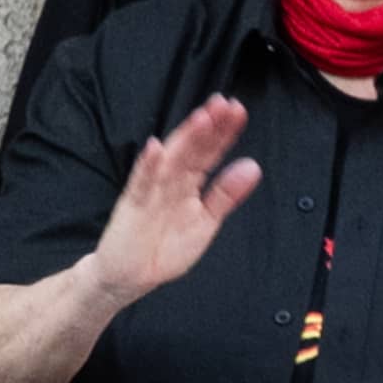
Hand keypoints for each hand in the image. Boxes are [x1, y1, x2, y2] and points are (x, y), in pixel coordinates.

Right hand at [90, 96, 256, 309]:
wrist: (129, 277)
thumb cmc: (163, 249)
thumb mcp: (205, 223)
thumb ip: (226, 195)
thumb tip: (252, 167)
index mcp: (189, 184)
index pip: (209, 153)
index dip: (224, 134)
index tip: (238, 112)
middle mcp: (171, 181)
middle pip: (191, 149)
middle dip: (207, 127)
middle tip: (223, 105)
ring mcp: (150, 191)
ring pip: (170, 160)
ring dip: (184, 139)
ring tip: (201, 119)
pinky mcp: (131, 206)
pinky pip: (140, 184)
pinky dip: (147, 167)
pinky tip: (155, 149)